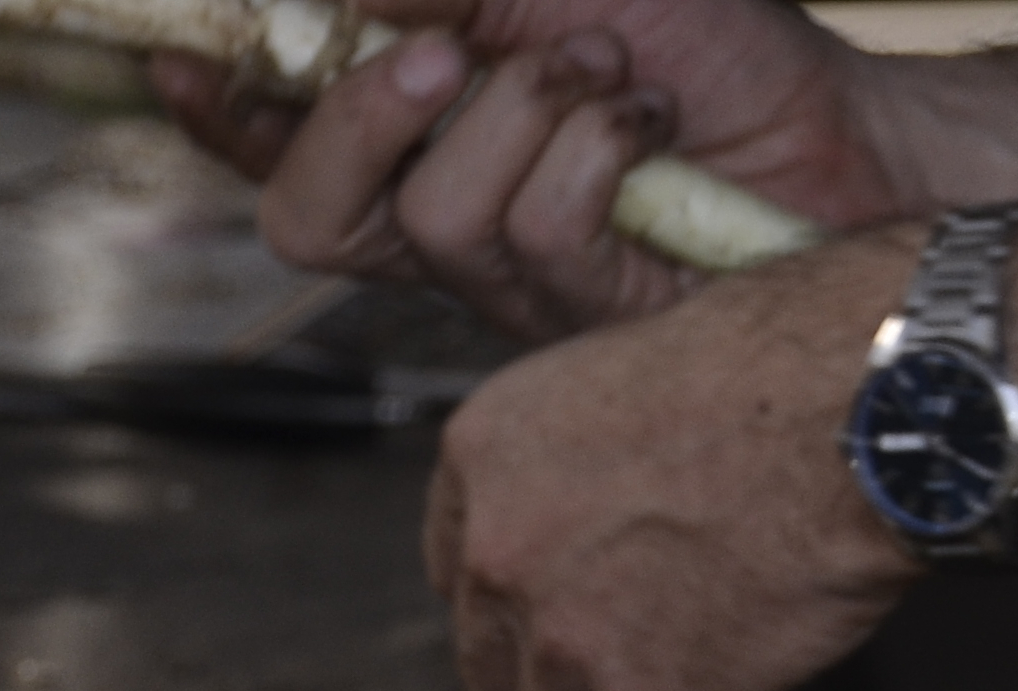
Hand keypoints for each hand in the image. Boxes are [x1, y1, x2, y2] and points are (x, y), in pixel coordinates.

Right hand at [155, 0, 912, 339]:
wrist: (843, 128)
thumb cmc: (702, 44)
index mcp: (417, 141)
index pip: (279, 140)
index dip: (218, 111)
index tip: (174, 57)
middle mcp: (440, 223)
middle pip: (309, 220)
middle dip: (356, 121)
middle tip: (441, 51)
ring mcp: (504, 287)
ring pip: (436, 215)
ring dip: (535, 107)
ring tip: (614, 69)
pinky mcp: (574, 318)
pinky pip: (531, 234)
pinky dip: (597, 147)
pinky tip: (651, 127)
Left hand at [426, 232, 918, 690]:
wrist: (870, 406)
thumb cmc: (794, 363)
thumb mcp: (639, 371)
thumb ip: (595, 459)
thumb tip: (622, 516)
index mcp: (490, 452)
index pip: (463, 576)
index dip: (527, 616)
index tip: (583, 624)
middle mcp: (504, 550)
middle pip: (503, 674)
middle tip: (656, 676)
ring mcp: (565, 639)